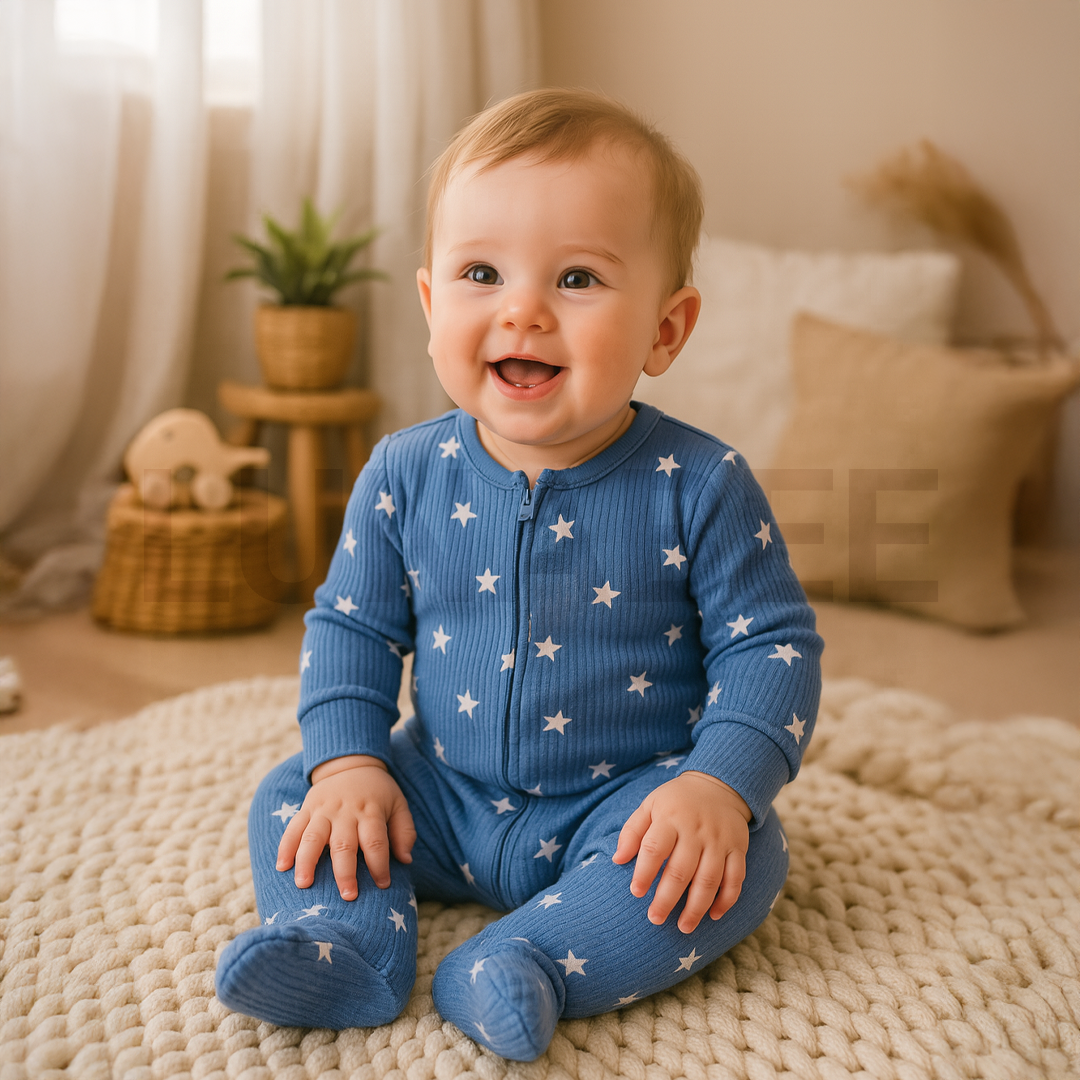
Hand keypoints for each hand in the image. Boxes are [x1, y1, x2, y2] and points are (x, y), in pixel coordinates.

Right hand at [277, 755, 415, 899]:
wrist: (352, 762)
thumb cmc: (378, 792)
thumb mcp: (398, 804)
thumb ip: (404, 831)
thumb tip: (406, 860)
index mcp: (370, 811)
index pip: (375, 841)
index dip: (379, 864)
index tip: (383, 884)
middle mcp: (345, 812)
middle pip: (344, 844)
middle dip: (345, 872)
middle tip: (348, 896)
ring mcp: (323, 810)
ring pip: (313, 837)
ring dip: (307, 861)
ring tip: (304, 884)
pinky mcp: (306, 808)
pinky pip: (293, 828)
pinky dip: (285, 847)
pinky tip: (282, 866)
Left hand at [613, 771, 750, 933]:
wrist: (718, 784)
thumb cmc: (676, 801)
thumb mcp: (650, 805)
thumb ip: (632, 831)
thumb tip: (617, 860)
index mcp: (670, 818)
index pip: (654, 848)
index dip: (644, 873)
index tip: (636, 893)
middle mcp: (696, 830)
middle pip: (681, 870)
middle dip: (667, 899)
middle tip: (655, 919)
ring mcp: (720, 840)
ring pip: (709, 880)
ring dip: (696, 907)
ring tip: (683, 927)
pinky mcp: (738, 848)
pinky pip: (735, 878)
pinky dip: (727, 899)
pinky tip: (714, 915)